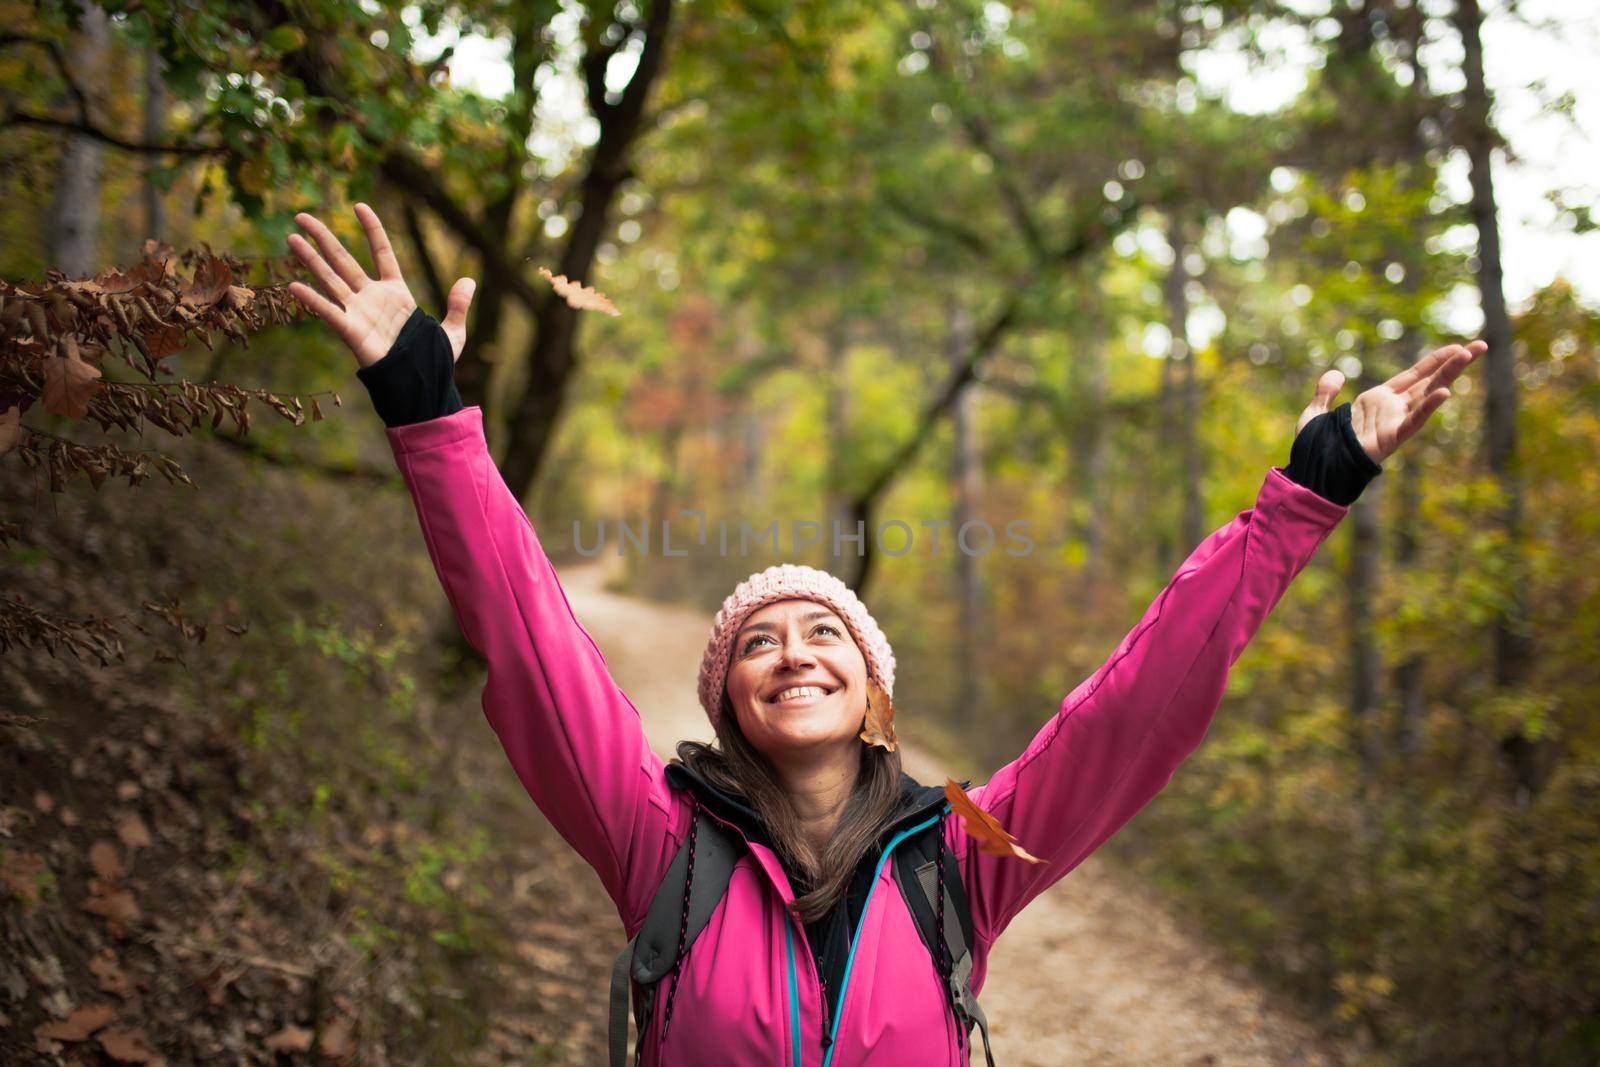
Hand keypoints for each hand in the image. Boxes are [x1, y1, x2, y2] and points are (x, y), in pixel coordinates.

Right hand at [286, 203, 475, 367]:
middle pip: (344, 260)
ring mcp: (359, 312)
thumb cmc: (432, 362)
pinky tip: (294, 287)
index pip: (382, 252)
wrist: (420, 387)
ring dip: (310, 259)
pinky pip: (329, 312)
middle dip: (323, 238)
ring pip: (330, 279)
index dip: (372, 229)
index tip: (359, 205)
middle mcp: (372, 297)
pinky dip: (313, 301)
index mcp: (396, 292)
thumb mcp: (453, 332)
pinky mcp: (351, 331)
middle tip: (301, 216)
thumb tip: (469, 280)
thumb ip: (458, 306)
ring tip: (291, 237)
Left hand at [1294, 340, 1485, 463]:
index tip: (1456, 347)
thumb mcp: (1316, 413)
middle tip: (1481, 345)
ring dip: (1448, 375)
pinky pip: (1413, 421)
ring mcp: (1394, 422)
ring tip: (1469, 355)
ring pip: (1427, 395)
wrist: (1313, 473)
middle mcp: (1391, 409)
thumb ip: (1325, 392)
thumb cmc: (1316, 448)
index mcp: (1377, 400)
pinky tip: (1445, 393)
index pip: (1413, 375)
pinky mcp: (1392, 438)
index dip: (1434, 361)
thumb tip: (1336, 374)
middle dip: (1454, 363)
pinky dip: (1428, 407)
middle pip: (1429, 381)